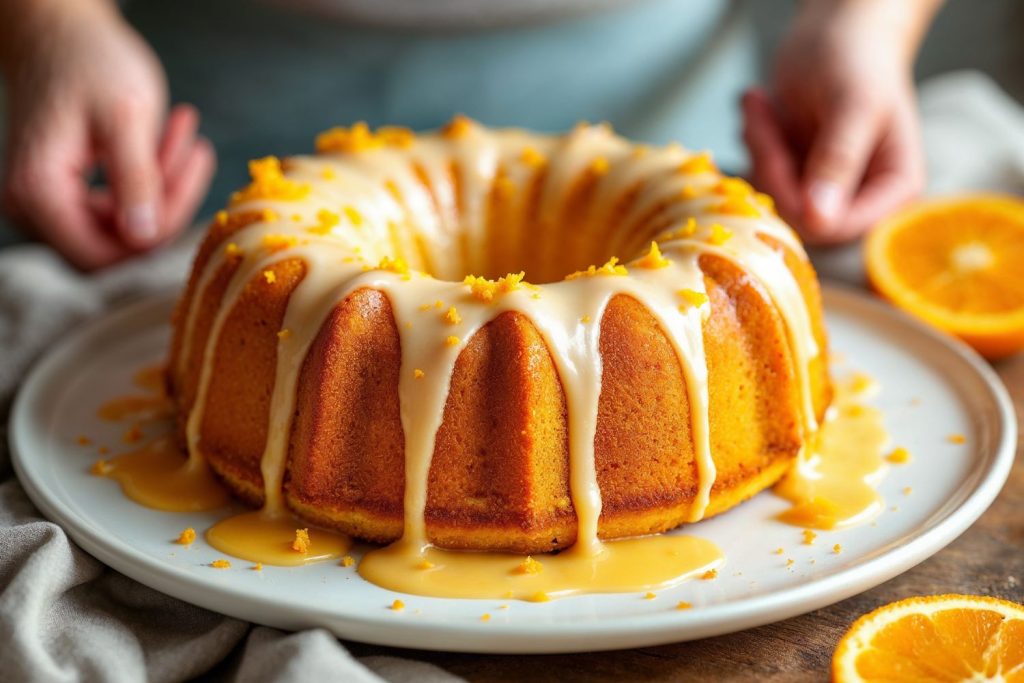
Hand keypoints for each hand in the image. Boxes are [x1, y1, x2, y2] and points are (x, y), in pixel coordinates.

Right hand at [1, 0, 214, 269]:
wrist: (59, 28)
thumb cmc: (89, 60)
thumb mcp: (125, 116)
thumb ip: (136, 180)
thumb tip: (145, 239)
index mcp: (38, 191)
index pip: (104, 253)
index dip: (156, 230)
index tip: (189, 175)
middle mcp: (32, 207)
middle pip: (118, 244)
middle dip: (166, 203)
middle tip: (194, 149)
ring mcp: (47, 203)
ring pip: (125, 227)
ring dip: (164, 187)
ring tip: (185, 134)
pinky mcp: (65, 194)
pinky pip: (120, 209)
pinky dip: (152, 179)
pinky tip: (172, 138)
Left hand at [743, 0, 935, 244]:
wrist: (838, 28)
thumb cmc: (858, 57)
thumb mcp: (852, 105)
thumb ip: (838, 160)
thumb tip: (819, 219)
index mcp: (894, 188)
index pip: (837, 227)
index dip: (796, 202)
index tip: (771, 153)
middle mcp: (862, 196)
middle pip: (797, 214)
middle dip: (770, 165)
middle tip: (758, 115)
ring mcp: (826, 188)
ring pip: (772, 196)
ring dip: (757, 148)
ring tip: (758, 103)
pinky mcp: (797, 175)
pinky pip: (761, 179)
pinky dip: (752, 143)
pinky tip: (758, 108)